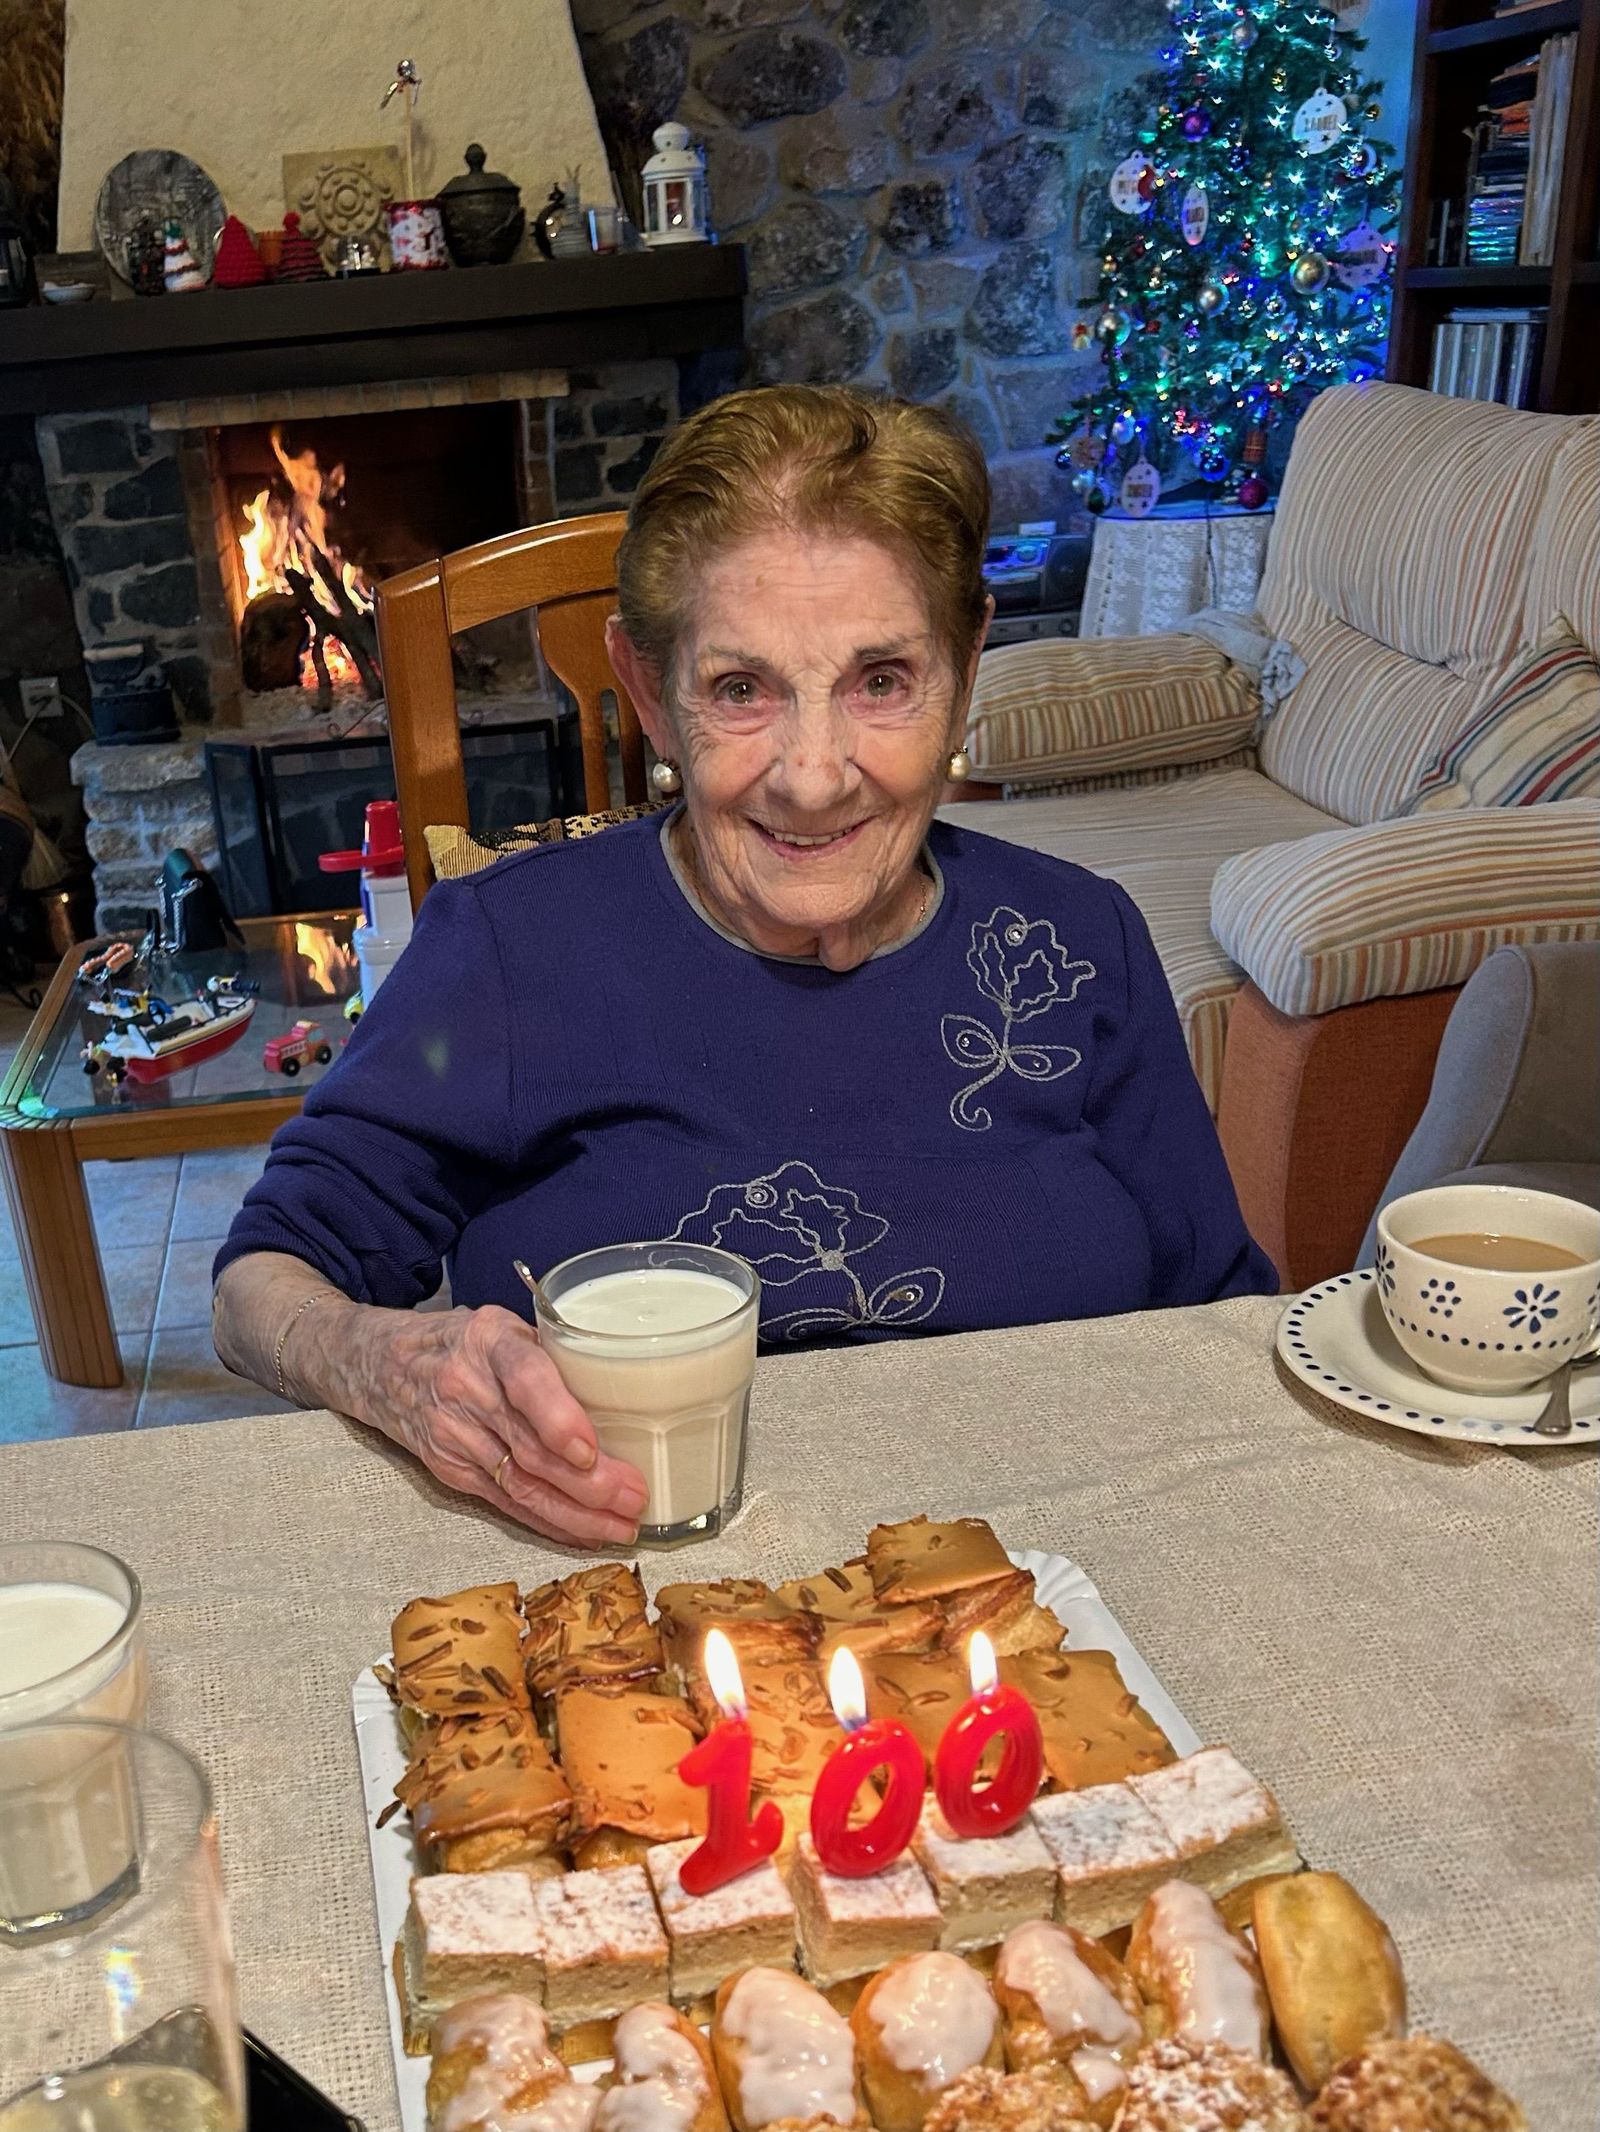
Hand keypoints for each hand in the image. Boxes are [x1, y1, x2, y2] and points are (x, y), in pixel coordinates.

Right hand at [361, 1304, 648, 1545]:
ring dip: (574, 1514)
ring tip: (621, 1526)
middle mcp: (467, 1390)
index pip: (525, 1380)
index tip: (590, 1450)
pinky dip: (546, 1521)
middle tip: (634, 1497)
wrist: (379, 1363)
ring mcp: (454, 1436)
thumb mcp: (503, 1326)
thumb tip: (626, 1393)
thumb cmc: (462, 1340)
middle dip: (587, 1482)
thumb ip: (552, 1355)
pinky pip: (505, 1502)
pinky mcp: (449, 1470)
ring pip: (520, 1485)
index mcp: (489, 1341)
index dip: (557, 1418)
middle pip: (529, 1447)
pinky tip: (582, 1532)